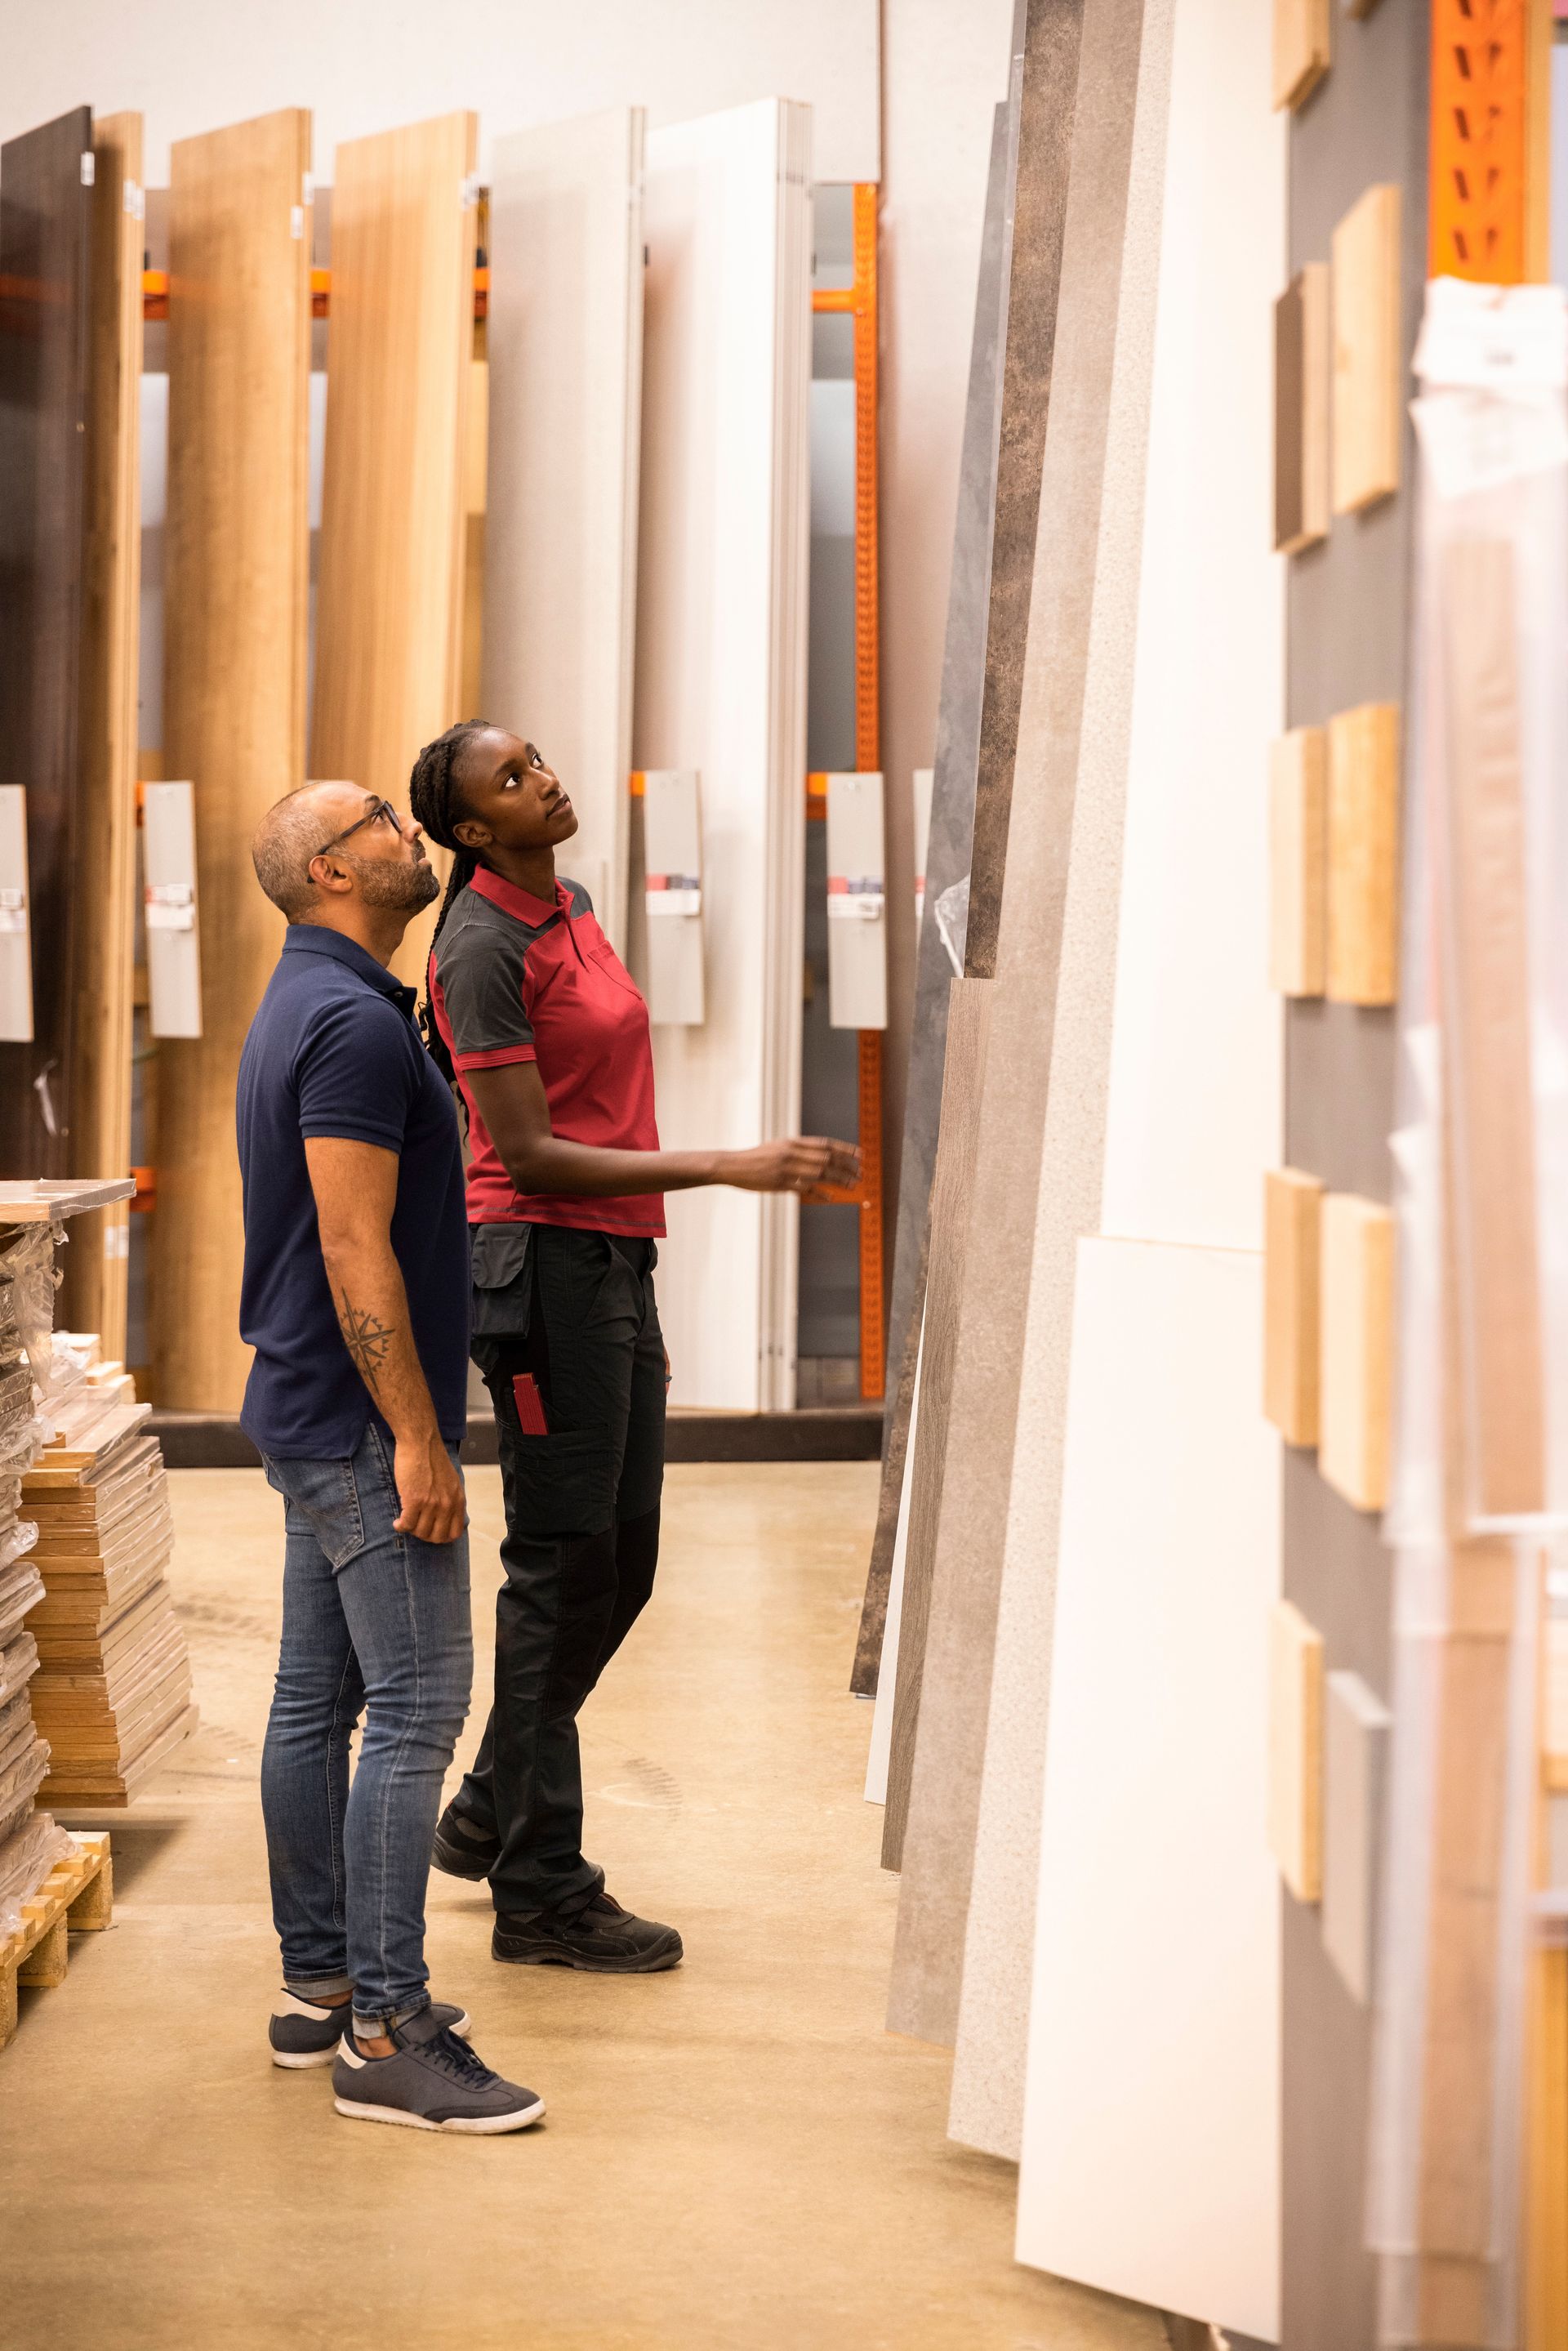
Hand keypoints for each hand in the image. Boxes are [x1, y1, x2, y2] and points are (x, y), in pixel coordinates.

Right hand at [392, 1431, 467, 1543]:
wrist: (420, 1442)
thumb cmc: (432, 1458)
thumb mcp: (451, 1481)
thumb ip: (450, 1499)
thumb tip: (444, 1517)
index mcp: (458, 1500)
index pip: (454, 1533)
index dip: (441, 1537)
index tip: (430, 1532)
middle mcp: (447, 1504)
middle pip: (437, 1537)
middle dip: (424, 1536)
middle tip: (415, 1528)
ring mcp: (432, 1504)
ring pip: (420, 1532)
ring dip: (411, 1530)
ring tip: (405, 1523)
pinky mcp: (415, 1500)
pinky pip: (407, 1525)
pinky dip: (400, 1527)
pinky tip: (397, 1523)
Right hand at [721, 1136, 860, 1193]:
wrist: (733, 1165)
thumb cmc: (756, 1158)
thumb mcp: (778, 1147)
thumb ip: (797, 1150)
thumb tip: (819, 1155)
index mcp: (792, 1142)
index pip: (825, 1144)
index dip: (845, 1149)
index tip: (860, 1154)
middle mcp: (792, 1153)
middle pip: (827, 1159)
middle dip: (847, 1166)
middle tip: (861, 1173)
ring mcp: (786, 1168)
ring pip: (820, 1174)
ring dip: (839, 1180)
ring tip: (852, 1185)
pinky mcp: (780, 1183)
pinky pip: (805, 1189)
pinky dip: (820, 1193)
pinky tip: (831, 1197)